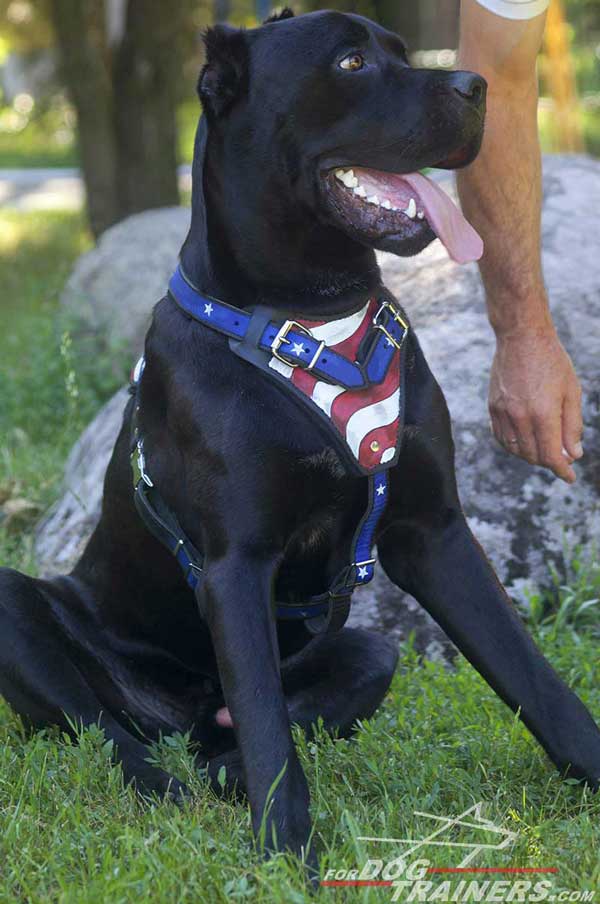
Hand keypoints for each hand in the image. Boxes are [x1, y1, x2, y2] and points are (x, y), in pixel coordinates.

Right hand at [489, 327, 582, 482]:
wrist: (521, 337)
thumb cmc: (552, 361)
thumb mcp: (571, 391)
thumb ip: (572, 426)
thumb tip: (573, 454)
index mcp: (543, 413)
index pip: (551, 455)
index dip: (562, 471)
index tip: (569, 478)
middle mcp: (520, 417)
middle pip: (533, 456)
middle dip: (549, 462)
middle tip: (561, 457)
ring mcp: (503, 413)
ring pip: (515, 450)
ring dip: (531, 456)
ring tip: (544, 449)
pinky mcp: (492, 408)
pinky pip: (501, 438)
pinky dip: (514, 446)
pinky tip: (524, 441)